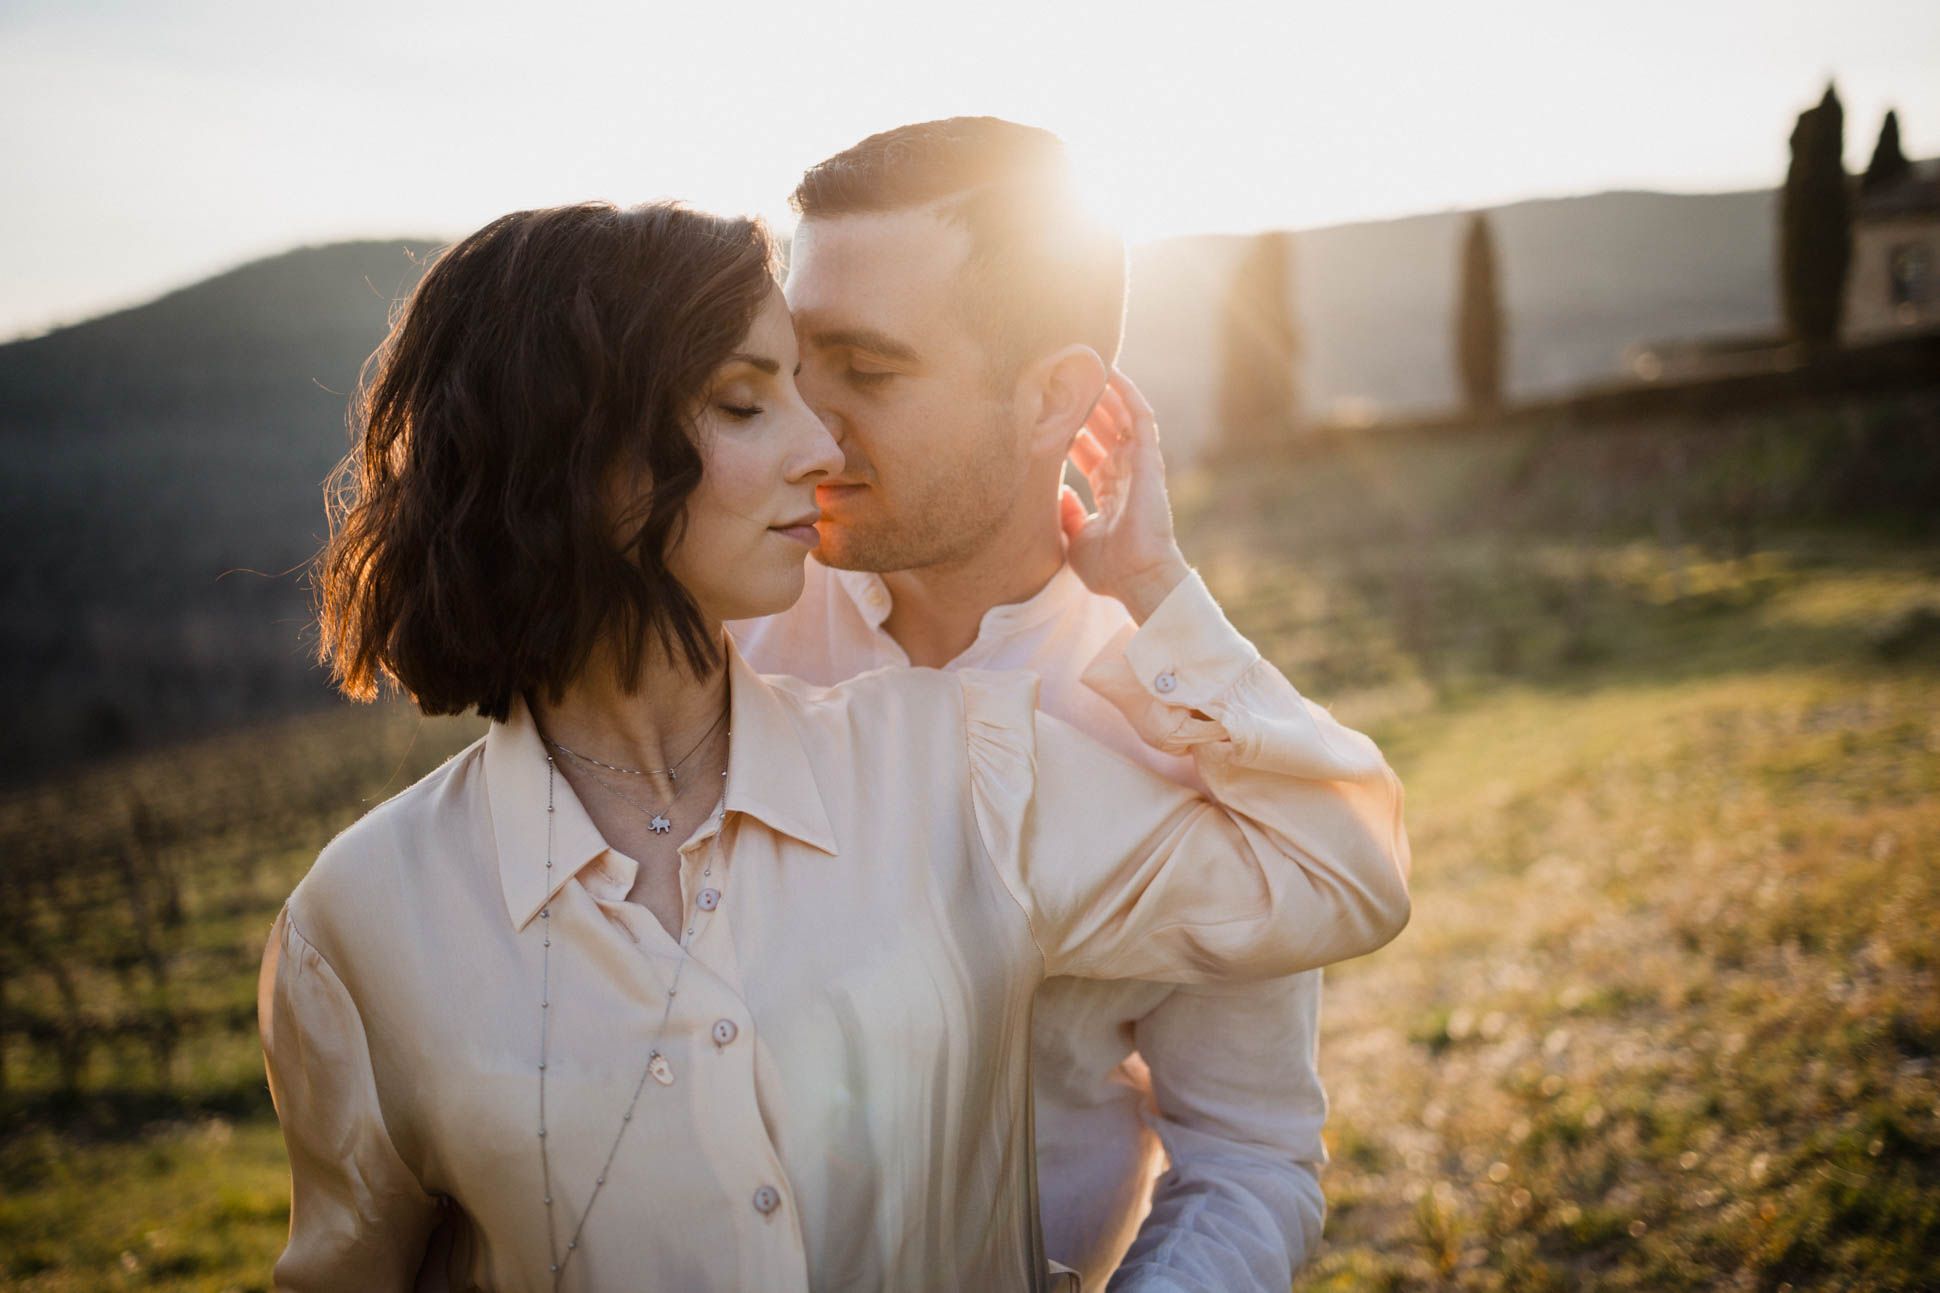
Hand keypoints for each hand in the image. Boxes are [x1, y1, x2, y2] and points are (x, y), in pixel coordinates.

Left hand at [1060, 370, 1190, 623]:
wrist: (1137, 577)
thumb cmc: (1110, 568)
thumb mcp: (1076, 540)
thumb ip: (1068, 515)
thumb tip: (1058, 493)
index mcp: (1110, 491)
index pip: (1088, 453)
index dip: (1070, 432)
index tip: (1049, 414)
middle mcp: (1125, 474)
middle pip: (1103, 430)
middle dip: (1084, 406)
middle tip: (1062, 381)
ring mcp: (1139, 465)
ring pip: (1121, 417)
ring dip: (1105, 393)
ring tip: (1085, 365)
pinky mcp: (1150, 459)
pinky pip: (1141, 417)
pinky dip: (1128, 394)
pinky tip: (1113, 372)